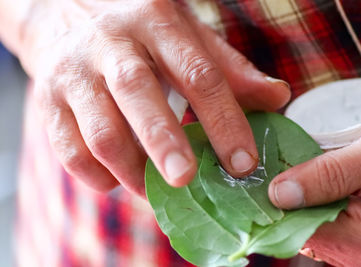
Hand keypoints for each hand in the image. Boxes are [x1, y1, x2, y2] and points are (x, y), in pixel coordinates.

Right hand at [31, 0, 289, 194]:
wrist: (59, 8)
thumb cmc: (135, 26)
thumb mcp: (184, 33)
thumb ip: (228, 67)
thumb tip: (278, 97)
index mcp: (156, 22)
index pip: (198, 73)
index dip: (223, 120)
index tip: (242, 163)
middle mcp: (111, 43)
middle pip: (139, 94)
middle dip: (164, 144)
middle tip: (186, 180)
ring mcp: (74, 72)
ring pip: (100, 130)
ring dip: (130, 170)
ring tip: (154, 188)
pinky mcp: (47, 100)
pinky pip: (68, 149)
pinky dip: (96, 175)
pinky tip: (117, 179)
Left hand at [268, 106, 360, 265]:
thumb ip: (331, 174)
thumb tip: (280, 194)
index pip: (300, 232)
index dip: (277, 207)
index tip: (263, 179)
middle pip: (307, 233)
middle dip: (290, 201)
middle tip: (281, 168)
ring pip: (318, 230)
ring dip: (306, 201)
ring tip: (302, 171)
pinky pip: (335, 227)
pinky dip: (323, 205)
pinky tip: (321, 183)